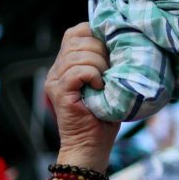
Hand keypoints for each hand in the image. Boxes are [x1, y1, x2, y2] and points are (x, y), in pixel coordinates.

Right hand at [44, 22, 119, 170]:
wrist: (91, 147)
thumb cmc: (104, 118)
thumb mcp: (109, 83)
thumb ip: (107, 63)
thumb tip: (123, 41)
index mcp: (66, 64)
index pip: (75, 32)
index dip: (95, 34)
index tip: (112, 49)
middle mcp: (56, 70)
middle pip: (77, 40)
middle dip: (101, 50)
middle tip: (111, 71)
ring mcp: (55, 80)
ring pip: (78, 54)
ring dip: (99, 65)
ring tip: (105, 82)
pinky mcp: (59, 92)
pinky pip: (77, 71)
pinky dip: (93, 76)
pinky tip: (100, 88)